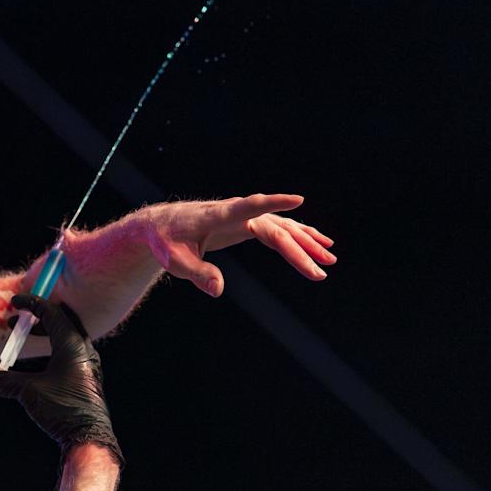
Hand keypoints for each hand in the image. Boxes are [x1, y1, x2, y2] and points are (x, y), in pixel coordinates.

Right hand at [0, 295, 121, 465]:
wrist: (88, 437)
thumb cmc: (63, 409)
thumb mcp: (29, 392)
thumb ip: (6, 381)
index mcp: (72, 345)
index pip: (52, 312)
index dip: (31, 304)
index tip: (15, 302)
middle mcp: (83, 350)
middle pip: (62, 320)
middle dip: (38, 317)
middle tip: (18, 323)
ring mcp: (87, 363)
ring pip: (67, 336)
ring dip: (46, 333)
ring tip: (26, 339)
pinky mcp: (87, 377)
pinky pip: (70, 351)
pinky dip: (53, 347)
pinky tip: (40, 363)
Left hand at [143, 194, 336, 297]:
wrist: (161, 226)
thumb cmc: (166, 242)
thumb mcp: (175, 262)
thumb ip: (197, 273)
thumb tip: (218, 290)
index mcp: (218, 216)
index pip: (249, 207)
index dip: (273, 203)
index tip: (298, 199)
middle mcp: (235, 212)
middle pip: (275, 228)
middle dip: (299, 250)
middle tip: (320, 272)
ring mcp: (243, 216)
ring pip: (281, 227)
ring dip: (306, 242)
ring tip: (329, 259)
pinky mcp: (246, 223)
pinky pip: (277, 229)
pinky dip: (298, 235)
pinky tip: (317, 244)